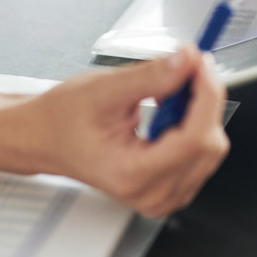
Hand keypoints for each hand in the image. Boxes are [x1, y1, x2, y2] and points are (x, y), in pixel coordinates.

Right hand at [31, 44, 228, 217]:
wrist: (47, 138)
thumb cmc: (64, 119)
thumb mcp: (105, 89)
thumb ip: (152, 76)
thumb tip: (188, 60)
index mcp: (132, 174)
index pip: (195, 138)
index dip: (206, 94)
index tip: (201, 63)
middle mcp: (152, 193)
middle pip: (208, 144)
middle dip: (203, 100)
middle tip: (186, 68)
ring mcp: (163, 195)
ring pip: (210, 148)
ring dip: (199, 112)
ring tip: (166, 94)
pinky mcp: (171, 187)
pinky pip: (201, 154)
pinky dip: (193, 125)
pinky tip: (169, 112)